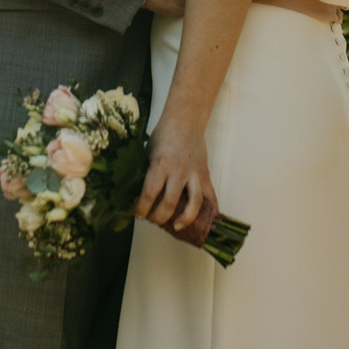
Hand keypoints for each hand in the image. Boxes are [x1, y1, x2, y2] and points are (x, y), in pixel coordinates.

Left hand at [133, 116, 211, 231]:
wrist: (185, 121)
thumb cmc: (164, 136)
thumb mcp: (149, 153)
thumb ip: (148, 173)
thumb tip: (139, 195)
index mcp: (160, 164)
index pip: (149, 192)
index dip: (142, 208)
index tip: (138, 215)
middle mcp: (178, 171)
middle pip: (169, 203)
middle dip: (159, 217)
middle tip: (153, 220)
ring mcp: (194, 174)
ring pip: (194, 203)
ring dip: (184, 219)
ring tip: (176, 227)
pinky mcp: (205, 175)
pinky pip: (210, 197)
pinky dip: (210, 211)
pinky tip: (205, 222)